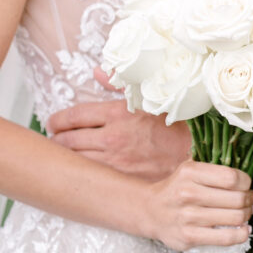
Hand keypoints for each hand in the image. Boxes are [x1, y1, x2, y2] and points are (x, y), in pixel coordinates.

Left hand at [48, 90, 190, 180]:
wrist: (199, 154)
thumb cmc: (177, 125)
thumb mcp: (150, 96)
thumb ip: (120, 84)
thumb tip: (98, 72)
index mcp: (117, 114)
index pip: (73, 116)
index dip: (57, 120)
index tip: (53, 122)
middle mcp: (112, 138)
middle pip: (67, 140)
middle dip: (56, 139)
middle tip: (54, 138)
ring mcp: (116, 162)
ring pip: (75, 160)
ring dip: (63, 157)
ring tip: (61, 154)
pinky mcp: (122, 180)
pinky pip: (91, 176)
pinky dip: (80, 172)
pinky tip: (79, 170)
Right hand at [145, 161, 252, 251]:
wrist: (151, 211)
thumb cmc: (177, 189)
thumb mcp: (191, 169)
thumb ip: (217, 166)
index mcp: (190, 172)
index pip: (232, 177)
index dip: (246, 182)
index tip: (247, 185)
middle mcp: (188, 193)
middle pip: (237, 198)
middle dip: (250, 199)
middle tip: (250, 200)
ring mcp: (188, 217)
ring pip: (235, 218)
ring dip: (247, 215)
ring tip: (246, 213)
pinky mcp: (189, 237)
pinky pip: (226, 238)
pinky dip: (242, 234)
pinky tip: (243, 229)